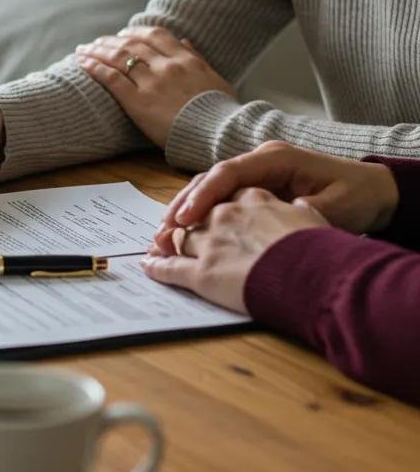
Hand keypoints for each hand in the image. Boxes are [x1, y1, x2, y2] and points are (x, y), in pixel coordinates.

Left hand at [77, 26, 235, 147]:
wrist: (218, 133)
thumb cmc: (220, 111)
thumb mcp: (216, 79)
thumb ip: (198, 58)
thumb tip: (185, 40)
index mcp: (185, 59)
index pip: (154, 35)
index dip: (134, 32)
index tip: (122, 34)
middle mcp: (166, 66)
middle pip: (131, 44)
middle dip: (109, 41)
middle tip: (95, 43)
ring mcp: (151, 82)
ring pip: (117, 58)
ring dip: (96, 51)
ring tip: (82, 50)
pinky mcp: (138, 102)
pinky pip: (112, 78)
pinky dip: (95, 68)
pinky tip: (83, 63)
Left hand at [141, 187, 327, 312]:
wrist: (316, 275)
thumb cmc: (323, 249)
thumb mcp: (314, 218)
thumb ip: (299, 210)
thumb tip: (299, 205)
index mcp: (252, 198)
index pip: (225, 197)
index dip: (214, 204)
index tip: (210, 210)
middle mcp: (225, 215)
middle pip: (198, 216)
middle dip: (184, 223)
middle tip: (171, 229)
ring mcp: (211, 243)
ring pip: (180, 239)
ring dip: (166, 243)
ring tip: (156, 247)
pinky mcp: (202, 273)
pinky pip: (171, 268)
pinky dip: (157, 267)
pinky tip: (149, 266)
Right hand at [154, 140, 398, 253]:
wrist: (374, 190)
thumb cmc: (357, 196)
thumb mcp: (334, 207)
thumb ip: (299, 213)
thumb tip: (270, 227)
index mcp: (275, 158)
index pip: (228, 172)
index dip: (203, 195)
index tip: (185, 220)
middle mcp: (259, 160)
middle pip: (211, 177)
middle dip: (184, 203)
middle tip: (162, 230)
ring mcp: (255, 172)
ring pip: (210, 187)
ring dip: (186, 208)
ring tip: (164, 232)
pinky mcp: (254, 187)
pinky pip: (220, 196)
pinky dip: (201, 212)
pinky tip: (185, 230)